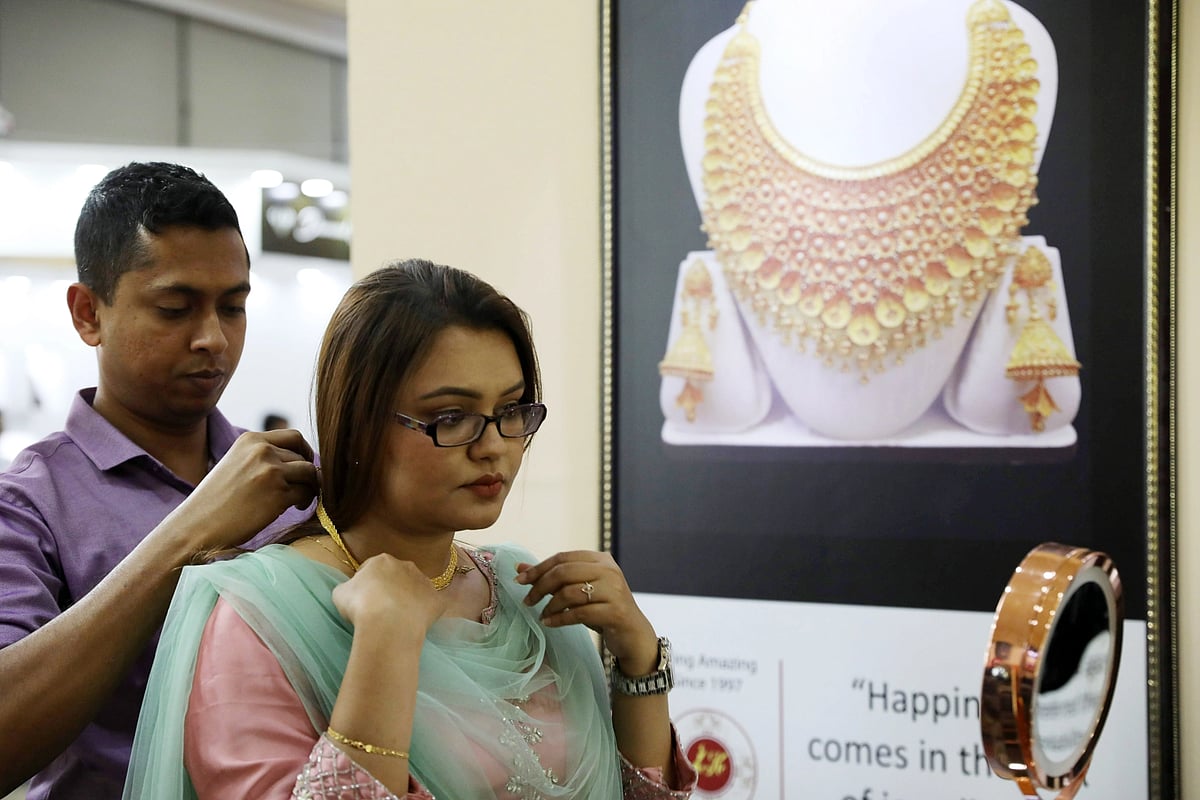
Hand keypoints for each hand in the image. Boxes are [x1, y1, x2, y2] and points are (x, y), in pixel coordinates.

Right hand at [163, 429, 318, 553]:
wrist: (196, 526)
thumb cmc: (216, 501)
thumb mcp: (236, 464)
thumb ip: (263, 457)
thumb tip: (302, 460)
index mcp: (251, 440)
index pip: (294, 437)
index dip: (305, 451)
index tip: (304, 465)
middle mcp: (262, 451)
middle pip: (303, 456)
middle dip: (306, 473)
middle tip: (301, 488)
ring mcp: (271, 471)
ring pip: (310, 473)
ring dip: (311, 486)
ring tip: (298, 499)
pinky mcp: (278, 494)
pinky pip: (306, 493)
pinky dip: (306, 500)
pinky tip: (295, 507)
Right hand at [332, 554, 448, 639]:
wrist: (388, 623)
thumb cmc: (360, 605)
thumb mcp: (340, 593)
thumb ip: (348, 587)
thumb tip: (352, 590)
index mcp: (382, 561)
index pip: (372, 568)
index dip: (366, 584)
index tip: (362, 599)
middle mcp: (406, 566)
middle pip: (397, 576)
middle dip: (390, 589)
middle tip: (381, 608)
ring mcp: (424, 582)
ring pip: (416, 589)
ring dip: (408, 599)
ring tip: (398, 618)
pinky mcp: (437, 600)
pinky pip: (430, 605)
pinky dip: (424, 613)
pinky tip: (414, 625)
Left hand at [515, 551, 660, 675]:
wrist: (633, 635)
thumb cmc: (602, 609)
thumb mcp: (578, 590)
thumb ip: (553, 577)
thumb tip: (519, 568)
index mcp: (601, 559)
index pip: (563, 557)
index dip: (538, 568)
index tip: (520, 580)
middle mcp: (609, 571)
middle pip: (564, 572)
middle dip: (540, 586)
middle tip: (527, 601)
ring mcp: (614, 591)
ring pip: (570, 592)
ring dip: (550, 605)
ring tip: (541, 615)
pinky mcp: (615, 612)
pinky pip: (579, 613)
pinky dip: (560, 619)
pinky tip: (550, 623)